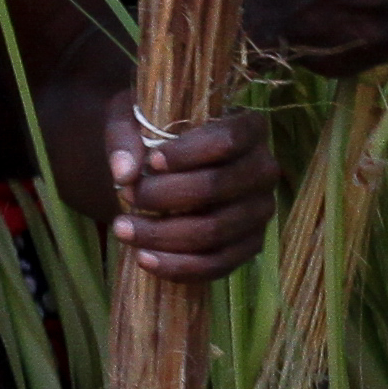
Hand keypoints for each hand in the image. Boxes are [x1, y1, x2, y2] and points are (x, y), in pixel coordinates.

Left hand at [105, 112, 281, 284]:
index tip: (152, 161)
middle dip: (166, 196)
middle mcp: (264, 169)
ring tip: (123, 229)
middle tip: (129, 196)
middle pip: (217, 187)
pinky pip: (217, 264)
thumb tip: (124, 173)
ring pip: (214, 231)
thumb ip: (125, 139)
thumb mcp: (134, 122)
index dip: (189, 153)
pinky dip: (178, 266)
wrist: (170, 169)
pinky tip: (144, 258)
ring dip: (163, 235)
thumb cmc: (157, 136)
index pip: (227, 140)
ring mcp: (260, 211)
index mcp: (249, 129)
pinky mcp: (250, 246)